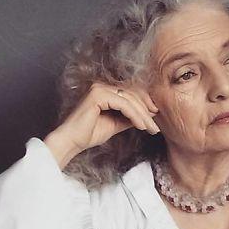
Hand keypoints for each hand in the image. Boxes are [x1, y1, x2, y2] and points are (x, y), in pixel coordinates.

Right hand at [44, 81, 160, 167]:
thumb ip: (129, 117)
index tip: (155, 117)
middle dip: (146, 111)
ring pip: (130, 99)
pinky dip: (134, 115)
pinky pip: (123, 104)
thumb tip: (147, 115)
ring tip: (151, 129)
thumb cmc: (89, 134)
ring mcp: (99, 88)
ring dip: (143, 115)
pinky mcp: (98, 95)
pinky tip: (141, 126)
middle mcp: (102, 86)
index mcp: (105, 91)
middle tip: (156, 126)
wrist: (72, 142)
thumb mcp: (115, 124)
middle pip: (133, 95)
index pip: (131, 93)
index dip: (145, 103)